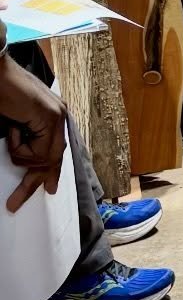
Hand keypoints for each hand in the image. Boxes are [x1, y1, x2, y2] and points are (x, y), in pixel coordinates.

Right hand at [0, 55, 66, 211]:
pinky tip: (15, 126)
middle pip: (52, 159)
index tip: (48, 189)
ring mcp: (58, 117)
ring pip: (42, 158)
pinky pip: (37, 151)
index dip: (50, 172)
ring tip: (13, 130)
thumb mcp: (15, 123)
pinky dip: (18, 145)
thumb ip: (26, 137)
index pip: (54, 151)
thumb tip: (28, 160)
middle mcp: (60, 117)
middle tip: (14, 204)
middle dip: (33, 183)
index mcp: (52, 118)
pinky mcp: (52, 119)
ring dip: (19, 152)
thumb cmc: (0, 95)